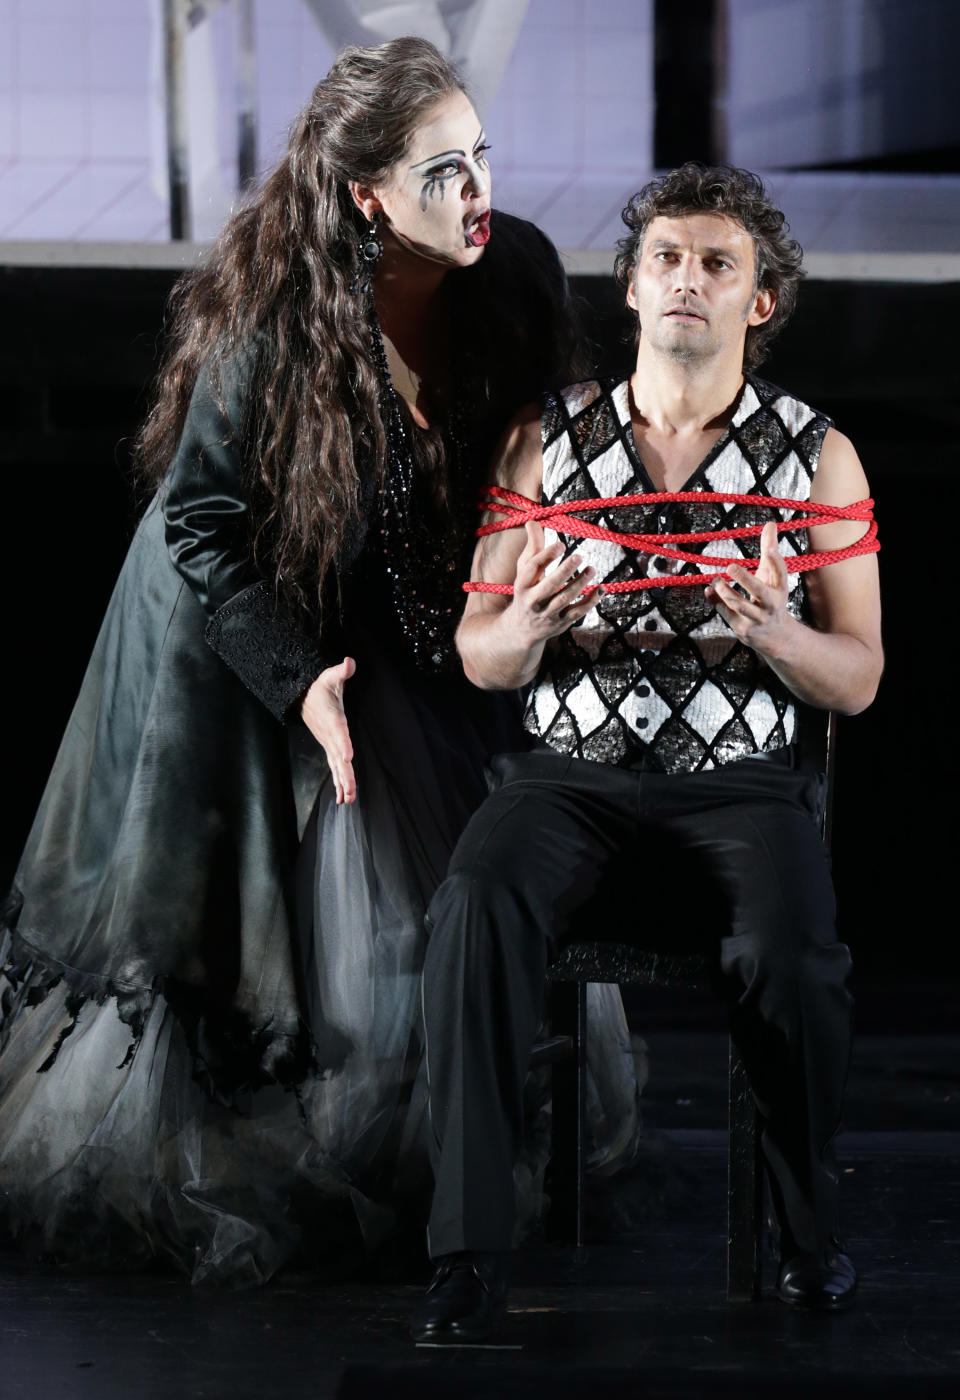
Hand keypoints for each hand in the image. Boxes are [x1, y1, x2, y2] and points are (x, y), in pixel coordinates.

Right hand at [301, 657, 356, 803]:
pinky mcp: (329, 747)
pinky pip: (335, 766)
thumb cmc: (319, 686)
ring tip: (348, 800)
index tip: (348, 755)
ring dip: (342, 783)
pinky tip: (343, 797)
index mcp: (332, 718)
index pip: (338, 731)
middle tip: (350, 792)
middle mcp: (330, 735)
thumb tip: (349, 663)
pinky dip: (339, 782)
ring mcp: (328, 743)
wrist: (302, 695)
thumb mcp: (329, 676)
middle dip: (344, 774)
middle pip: (337, 757)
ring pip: (336, 766)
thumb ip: (340, 671)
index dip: (343, 742)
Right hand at [508, 521, 602, 641]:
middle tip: (579, 555)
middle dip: (564, 571)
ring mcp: (547, 614)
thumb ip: (532, 547)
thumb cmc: (526, 592)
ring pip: (565, 599)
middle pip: (549, 585)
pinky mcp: (560, 623)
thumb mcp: (524, 571)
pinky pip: (577, 613)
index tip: (561, 544)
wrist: (521, 630)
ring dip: (579, 584)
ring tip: (591, 568)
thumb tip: (533, 521)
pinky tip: (601, 589)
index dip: (546, 555)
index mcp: (522, 585)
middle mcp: (533, 601)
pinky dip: (590, 602)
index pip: (532, 568)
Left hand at [705, 521, 791, 653]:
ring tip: (716, 579)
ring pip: (738, 604)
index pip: (780, 573)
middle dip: (745, 579)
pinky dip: (715, 600)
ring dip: (724, 590)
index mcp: (780, 589)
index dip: (775, 561)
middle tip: (730, 566)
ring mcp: (756, 618)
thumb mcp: (772, 577)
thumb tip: (770, 523)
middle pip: (759, 591)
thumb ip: (770, 551)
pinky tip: (709, 590)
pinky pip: (725, 612)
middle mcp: (770, 604)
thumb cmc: (771, 598)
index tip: (769, 550)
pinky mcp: (741, 627)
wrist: (774, 636)